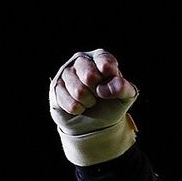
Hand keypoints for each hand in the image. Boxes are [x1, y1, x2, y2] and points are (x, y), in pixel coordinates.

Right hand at [48, 49, 138, 165]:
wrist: (93, 122)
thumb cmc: (110, 104)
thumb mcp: (125, 97)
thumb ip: (124, 89)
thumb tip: (109, 88)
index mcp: (100, 58)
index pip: (104, 60)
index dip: (108, 72)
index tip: (109, 77)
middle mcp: (81, 61)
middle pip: (89, 76)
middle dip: (98, 92)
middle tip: (99, 95)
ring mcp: (66, 73)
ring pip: (79, 91)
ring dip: (88, 102)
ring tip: (90, 101)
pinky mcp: (56, 87)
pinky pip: (70, 103)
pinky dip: (79, 109)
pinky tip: (79, 106)